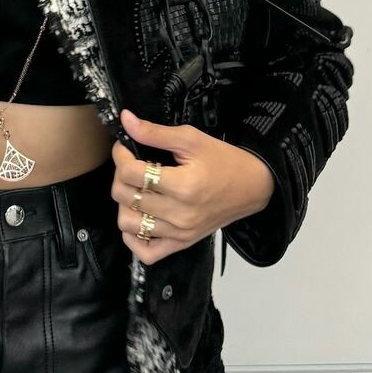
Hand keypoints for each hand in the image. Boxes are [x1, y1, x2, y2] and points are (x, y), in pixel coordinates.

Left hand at [110, 108, 275, 264]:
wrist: (251, 187)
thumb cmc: (223, 160)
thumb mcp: (191, 139)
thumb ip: (155, 132)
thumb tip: (125, 120)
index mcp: (184, 186)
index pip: (131, 173)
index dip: (121, 154)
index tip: (126, 146)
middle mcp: (180, 214)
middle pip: (125, 197)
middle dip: (120, 175)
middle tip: (131, 164)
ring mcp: (180, 233)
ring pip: (127, 224)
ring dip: (125, 203)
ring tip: (137, 189)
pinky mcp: (181, 244)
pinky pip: (145, 252)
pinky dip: (134, 236)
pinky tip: (140, 216)